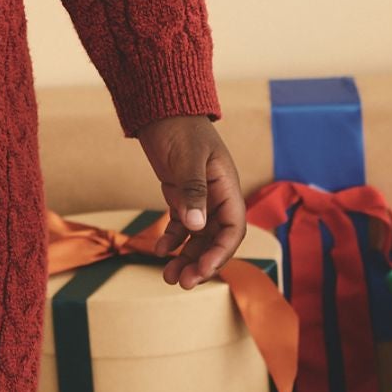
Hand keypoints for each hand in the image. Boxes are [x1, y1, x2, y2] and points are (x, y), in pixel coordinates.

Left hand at [136, 115, 249, 286]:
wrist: (161, 109)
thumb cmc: (179, 127)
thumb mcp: (187, 158)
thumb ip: (193, 191)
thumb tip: (196, 225)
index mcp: (227, 187)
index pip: (233, 229)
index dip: (220, 253)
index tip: (201, 270)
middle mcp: (217, 196)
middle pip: (215, 239)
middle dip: (200, 263)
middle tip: (181, 282)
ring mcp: (199, 198)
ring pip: (197, 237)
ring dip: (185, 258)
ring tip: (167, 277)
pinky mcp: (181, 196)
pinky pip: (181, 226)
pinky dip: (172, 240)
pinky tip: (158, 251)